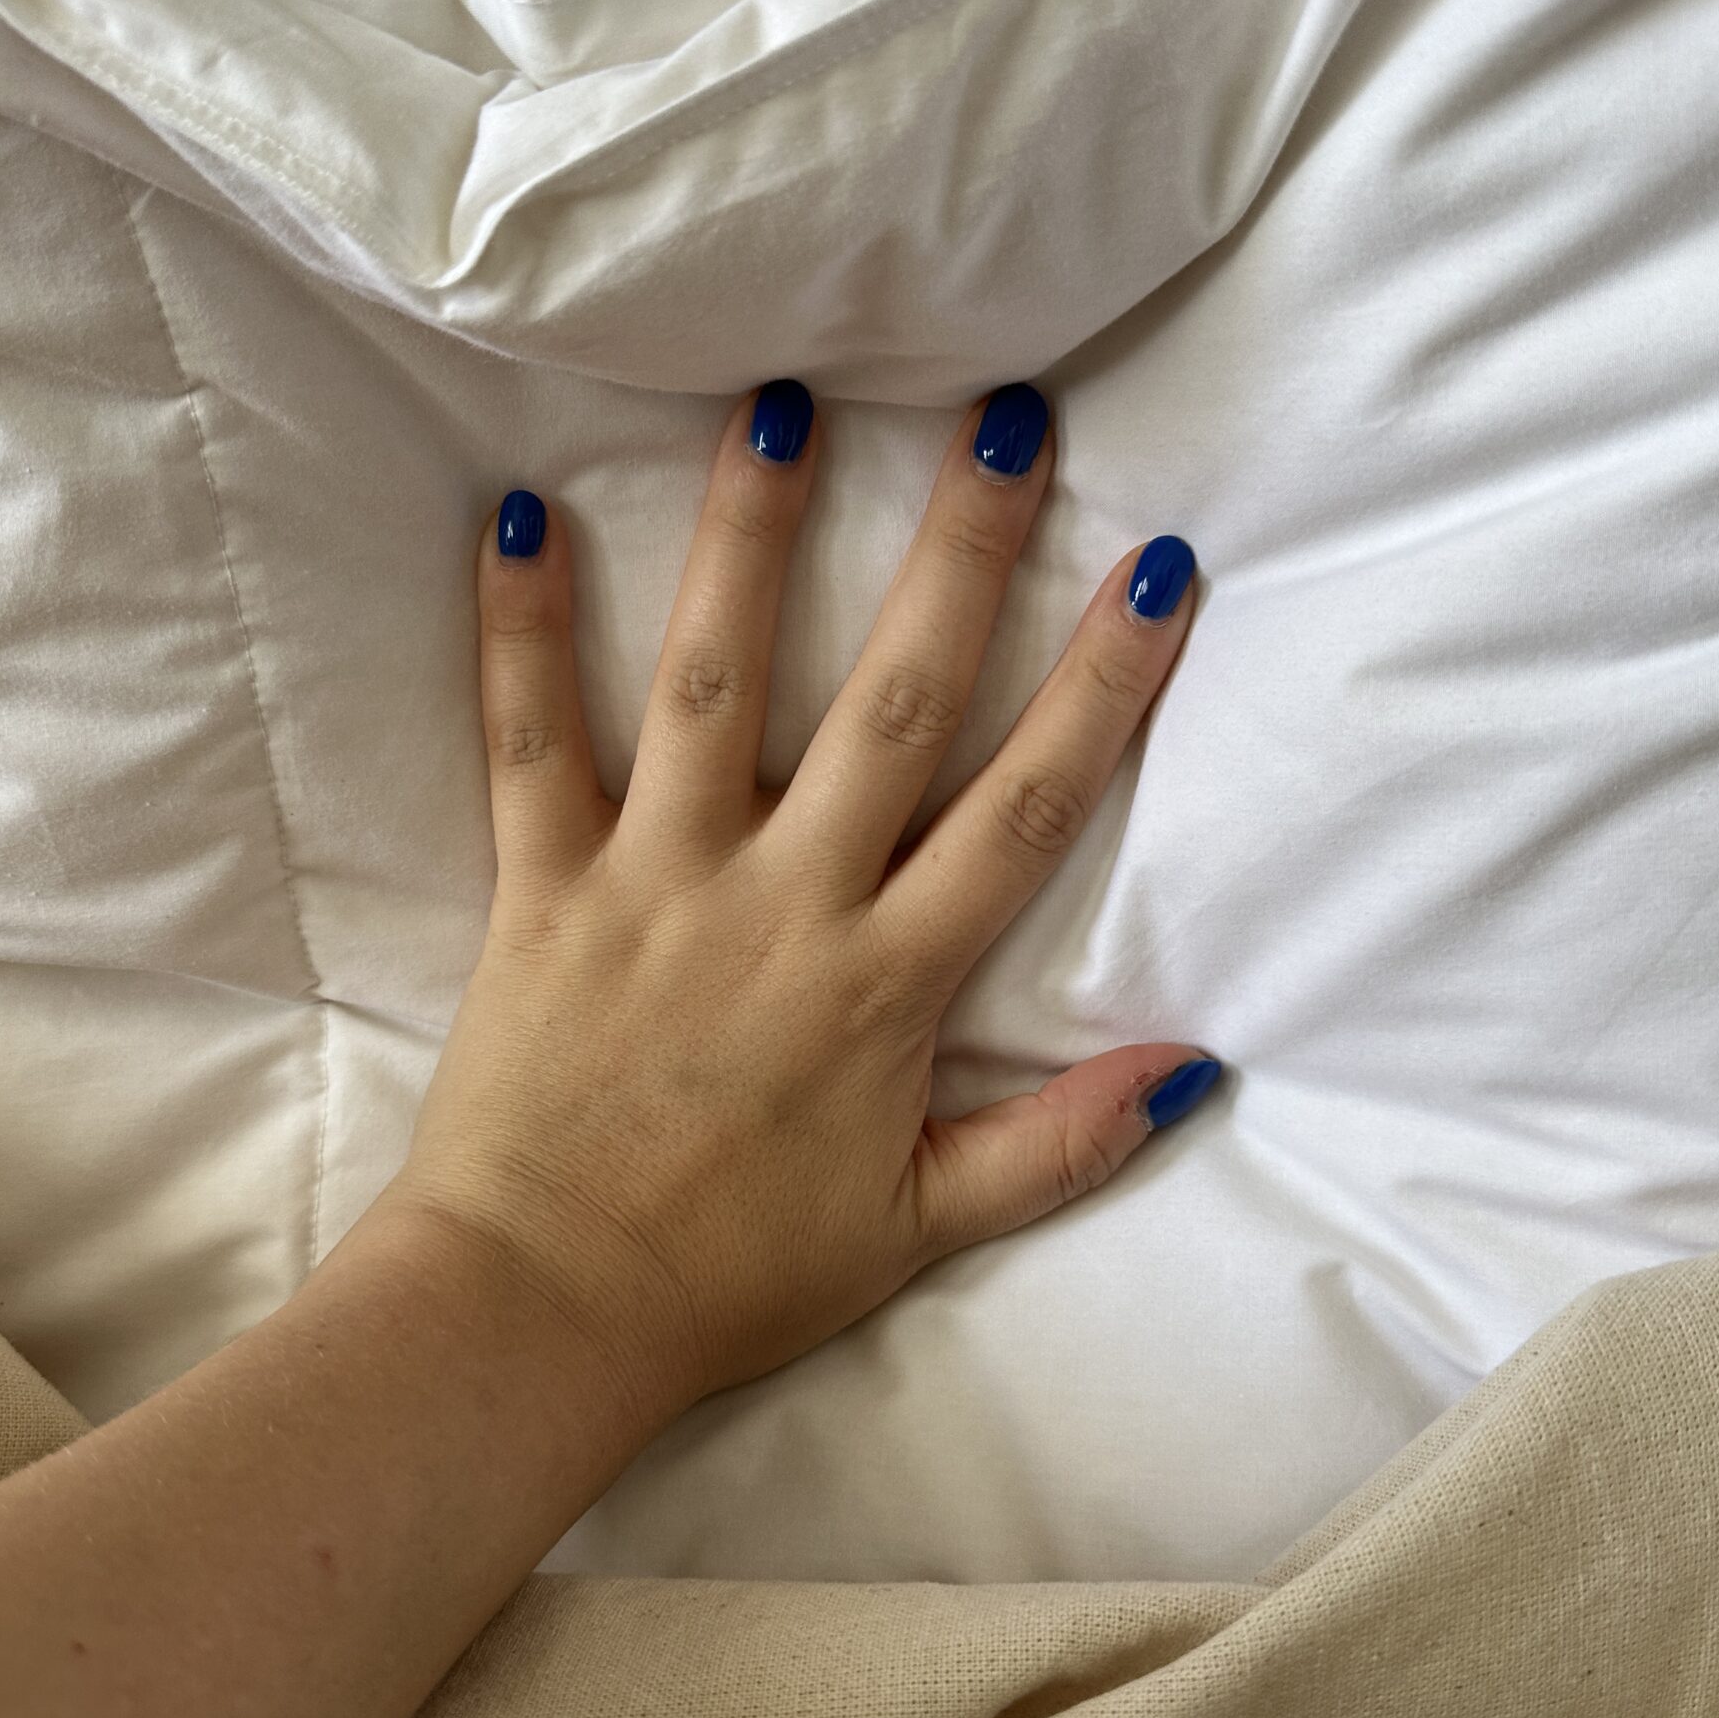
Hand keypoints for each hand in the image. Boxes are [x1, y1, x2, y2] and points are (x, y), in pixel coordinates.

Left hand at [380, 381, 1216, 1441]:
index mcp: (889, 983)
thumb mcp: (921, 1229)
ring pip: (717, 682)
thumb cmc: (731, 1278)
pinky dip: (522, 630)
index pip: (1026, 808)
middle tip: (1003, 418)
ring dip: (752, 538)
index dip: (1102, 684)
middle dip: (957, 554)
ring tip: (780, 404)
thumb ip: (1060, 1146)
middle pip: (893, 702)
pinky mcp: (540, 887)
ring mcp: (657, 881)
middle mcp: (785, 902)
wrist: (539, 1314)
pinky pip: (528, 741)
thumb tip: (1196, 1069)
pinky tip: (522, 513)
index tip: (1160, 566)